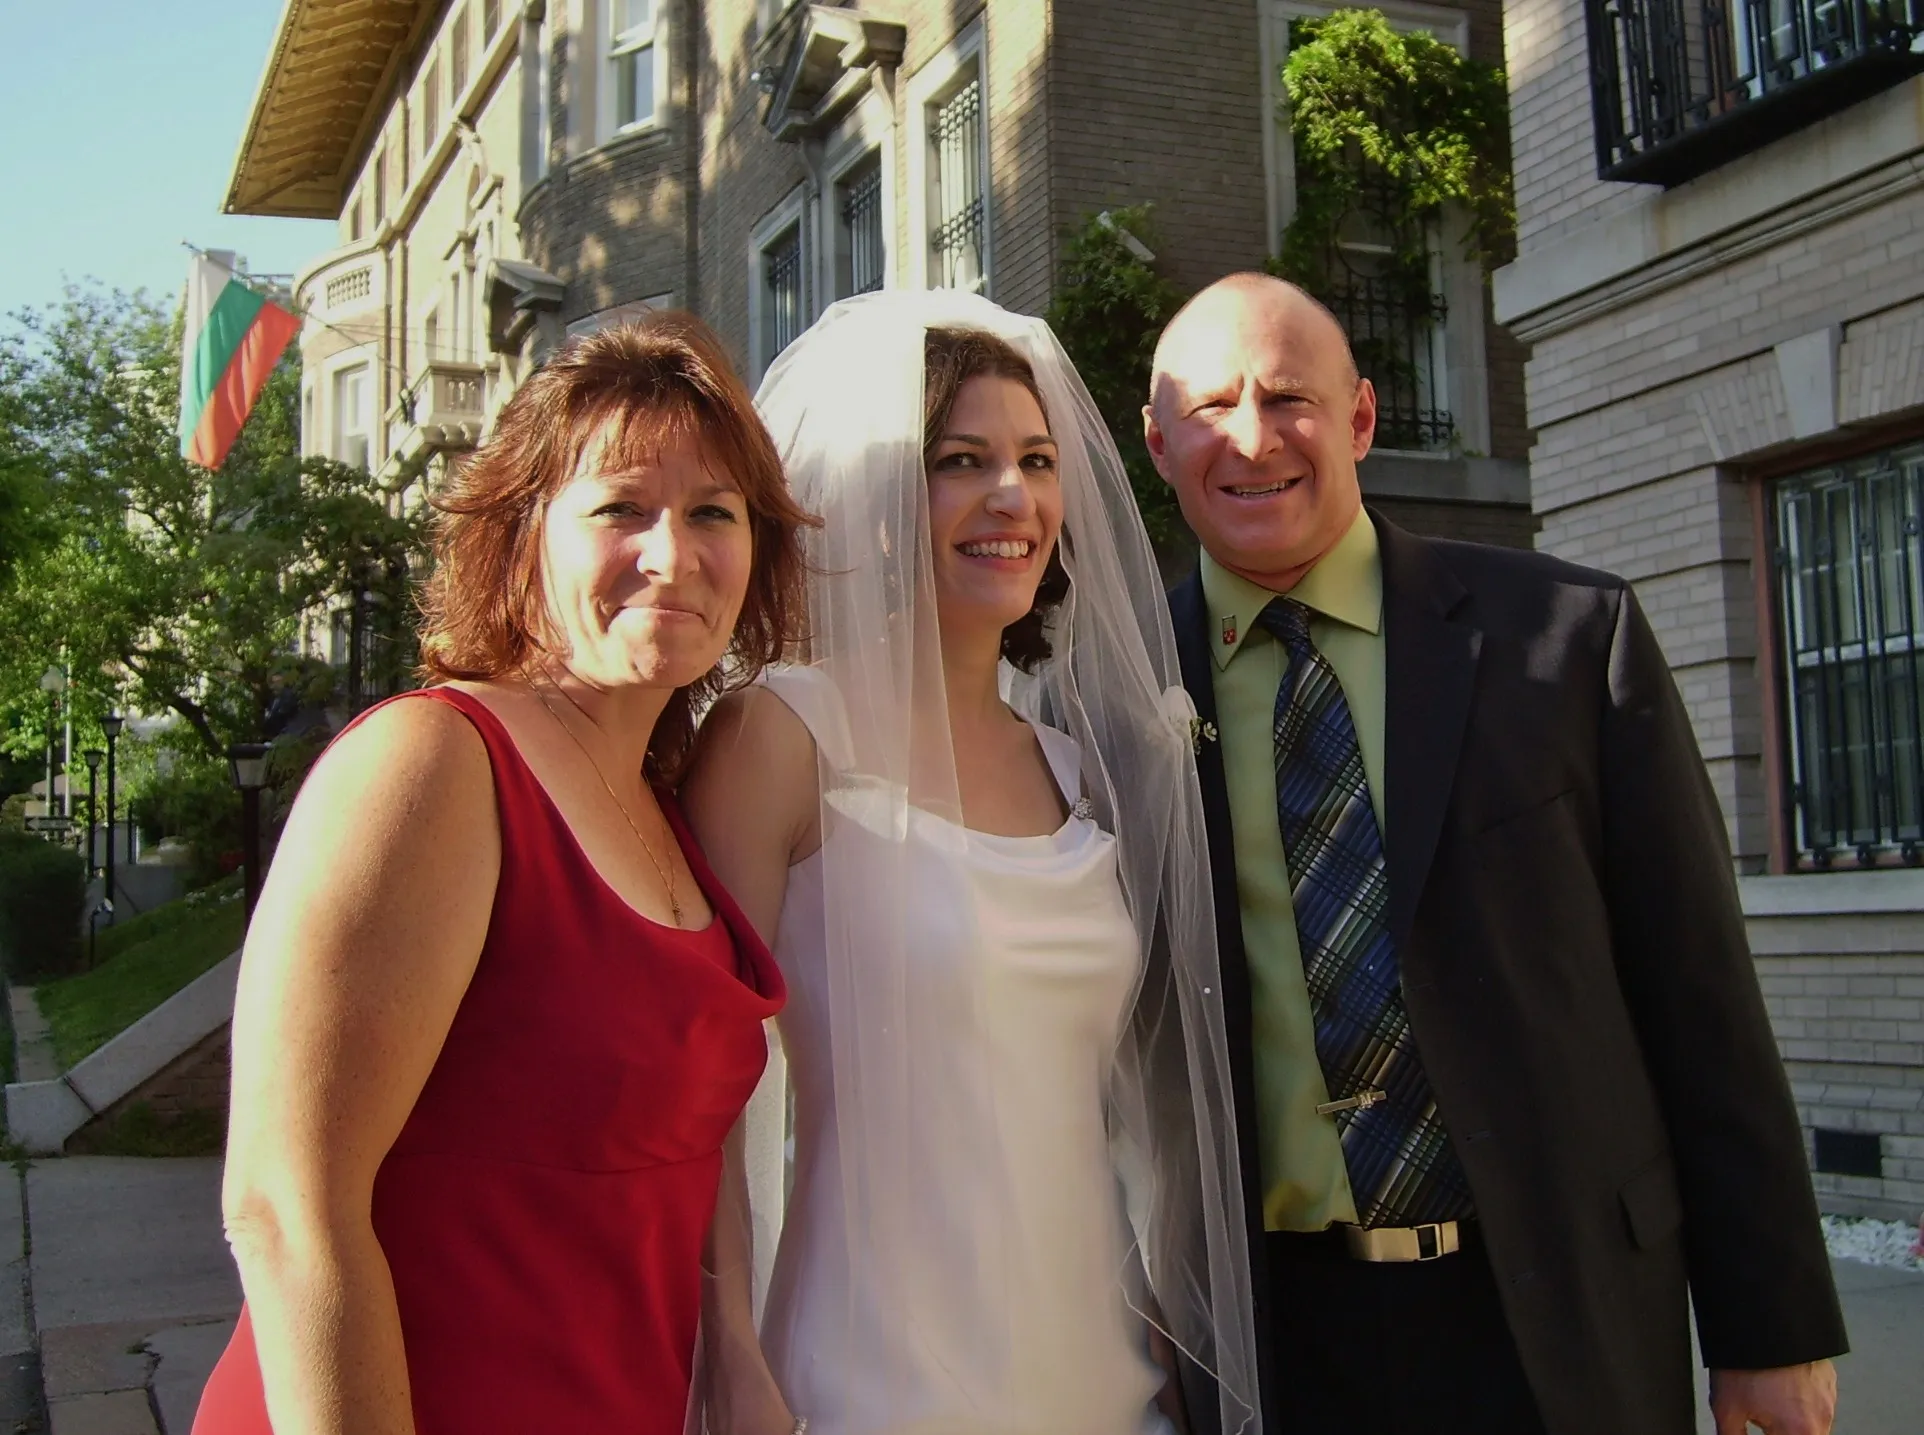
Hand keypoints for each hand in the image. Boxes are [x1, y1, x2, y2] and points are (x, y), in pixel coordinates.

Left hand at [1708, 1361, 1836, 1434]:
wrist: (1763, 1318)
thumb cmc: (1747, 1360)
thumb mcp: (1727, 1407)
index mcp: (1800, 1431)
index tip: (1761, 1427)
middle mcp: (1822, 1417)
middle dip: (1780, 1430)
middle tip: (1761, 1415)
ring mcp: (1828, 1397)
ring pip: (1812, 1422)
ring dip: (1792, 1418)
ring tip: (1766, 1398)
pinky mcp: (1829, 1378)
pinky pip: (1817, 1399)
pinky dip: (1800, 1399)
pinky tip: (1778, 1385)